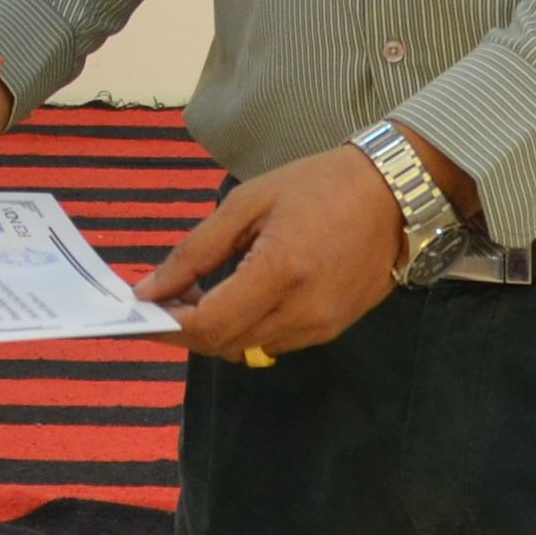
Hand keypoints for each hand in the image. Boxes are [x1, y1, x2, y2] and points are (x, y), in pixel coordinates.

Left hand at [140, 142, 413, 362]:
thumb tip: (151, 290)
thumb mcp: (247, 203)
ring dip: (215, 330)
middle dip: (185, 328)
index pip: (208, 324)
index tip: (141, 311)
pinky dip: (246, 329)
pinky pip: (273, 344)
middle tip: (165, 298)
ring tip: (200, 294)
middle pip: (223, 344)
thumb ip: (196, 250)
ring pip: (246, 349)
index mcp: (280, 272)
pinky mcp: (333, 330)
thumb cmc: (318, 185)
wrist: (394, 192)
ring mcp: (321, 327)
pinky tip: (239, 297)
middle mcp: (302, 311)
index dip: (168, 325)